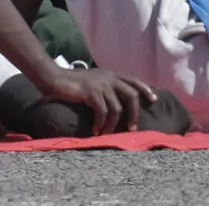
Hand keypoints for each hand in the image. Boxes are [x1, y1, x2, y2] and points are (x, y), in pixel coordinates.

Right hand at [41, 67, 155, 135]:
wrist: (54, 78)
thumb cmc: (72, 82)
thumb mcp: (93, 81)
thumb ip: (105, 87)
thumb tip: (116, 101)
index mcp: (110, 74)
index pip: (133, 79)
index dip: (145, 89)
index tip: (154, 100)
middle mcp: (108, 77)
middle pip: (131, 95)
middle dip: (134, 114)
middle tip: (132, 128)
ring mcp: (100, 84)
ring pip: (117, 108)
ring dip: (113, 124)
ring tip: (107, 133)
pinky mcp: (91, 92)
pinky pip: (102, 112)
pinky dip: (101, 124)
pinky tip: (96, 131)